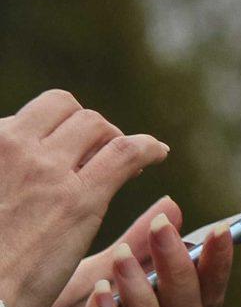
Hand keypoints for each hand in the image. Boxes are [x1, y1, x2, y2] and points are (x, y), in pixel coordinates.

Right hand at [0, 90, 170, 306]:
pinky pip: (126, 152)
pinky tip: (158, 154)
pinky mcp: (78, 198)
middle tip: (97, 153)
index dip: (51, 130)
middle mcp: (9, 146)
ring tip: (126, 160)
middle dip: (83, 127)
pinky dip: (147, 148)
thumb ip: (1, 174)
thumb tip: (2, 138)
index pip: (25, 118)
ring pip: (95, 125)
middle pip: (61, 108)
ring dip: (113, 138)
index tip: (63, 151)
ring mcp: (44, 169)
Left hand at [19, 200, 232, 306]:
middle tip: (162, 230)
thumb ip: (135, 251)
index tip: (219, 230)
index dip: (218, 269)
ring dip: (144, 302)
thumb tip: (172, 207)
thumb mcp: (93, 282)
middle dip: (179, 275)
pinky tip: (99, 296)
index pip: (207, 304)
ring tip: (122, 259)